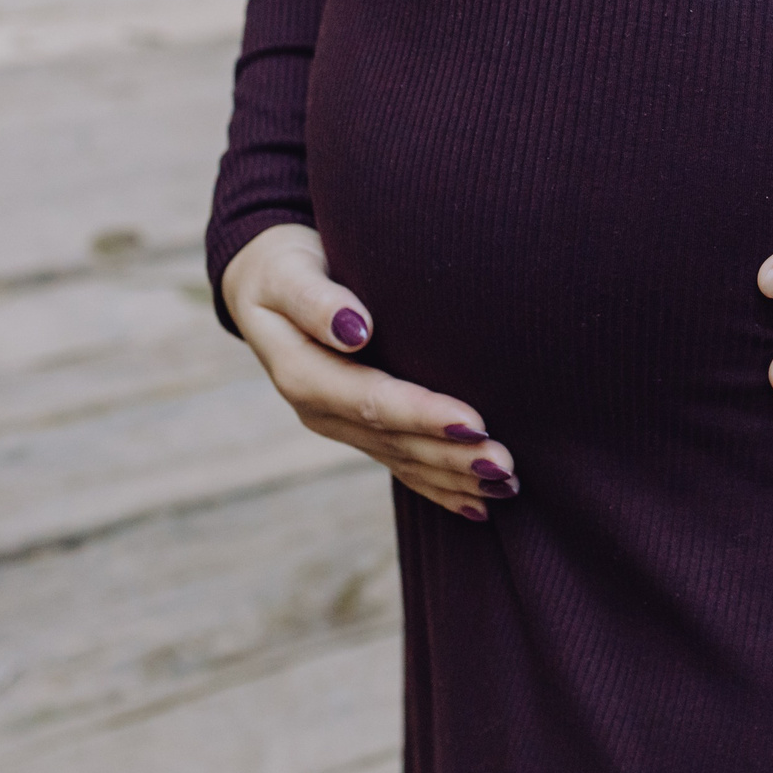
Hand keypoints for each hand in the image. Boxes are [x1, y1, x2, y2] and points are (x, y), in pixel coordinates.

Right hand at [223, 223, 516, 519]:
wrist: (266, 284)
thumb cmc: (283, 267)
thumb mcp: (286, 273)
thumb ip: (316, 301)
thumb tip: (353, 328)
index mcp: (302, 374)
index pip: (371, 400)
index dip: (422, 415)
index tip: (474, 422)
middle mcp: (322, 410)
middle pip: (394, 440)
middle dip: (451, 456)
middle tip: (506, 467)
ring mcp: (340, 425)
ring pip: (403, 459)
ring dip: (454, 477)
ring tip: (507, 486)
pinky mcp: (359, 429)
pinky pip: (401, 464)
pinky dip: (439, 487)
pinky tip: (478, 505)